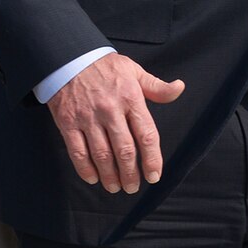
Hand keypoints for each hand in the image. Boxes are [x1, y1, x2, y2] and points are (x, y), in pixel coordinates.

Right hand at [47, 53, 184, 193]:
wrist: (69, 59)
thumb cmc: (106, 68)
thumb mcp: (136, 72)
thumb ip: (157, 87)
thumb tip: (180, 88)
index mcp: (131, 100)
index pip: (146, 135)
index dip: (152, 159)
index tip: (154, 176)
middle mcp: (111, 111)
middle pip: (124, 150)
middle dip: (131, 173)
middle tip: (133, 187)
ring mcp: (88, 118)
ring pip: (101, 154)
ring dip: (110, 175)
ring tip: (115, 187)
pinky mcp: (67, 123)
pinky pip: (77, 151)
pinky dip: (85, 168)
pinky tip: (93, 178)